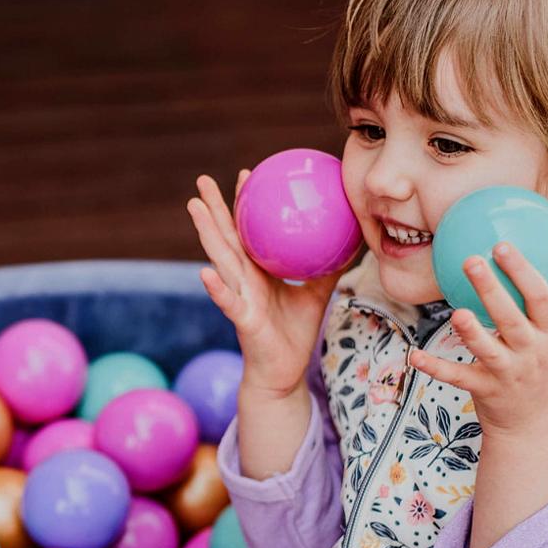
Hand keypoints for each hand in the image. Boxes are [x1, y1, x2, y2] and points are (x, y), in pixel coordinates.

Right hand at [187, 171, 344, 396]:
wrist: (285, 373)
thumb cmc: (296, 333)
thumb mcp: (318, 294)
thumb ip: (328, 268)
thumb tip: (353, 239)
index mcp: (257, 272)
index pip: (247, 231)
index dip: (245, 204)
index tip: (246, 174)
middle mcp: (243, 280)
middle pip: (225, 238)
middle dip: (212, 209)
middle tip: (202, 180)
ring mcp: (239, 298)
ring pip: (220, 260)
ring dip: (206, 233)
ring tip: (194, 208)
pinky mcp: (242, 320)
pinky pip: (229, 303)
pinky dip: (216, 289)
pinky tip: (205, 273)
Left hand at [409, 243, 547, 438]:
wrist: (534, 427)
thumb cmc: (537, 371)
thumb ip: (536, 310)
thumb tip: (521, 266)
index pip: (541, 297)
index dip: (523, 271)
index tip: (502, 246)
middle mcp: (532, 352)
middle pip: (512, 317)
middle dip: (492, 289)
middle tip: (472, 260)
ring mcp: (508, 373)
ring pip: (489, 350)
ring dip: (472, 332)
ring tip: (457, 313)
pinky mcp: (485, 391)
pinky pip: (458, 377)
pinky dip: (436, 367)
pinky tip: (414, 356)